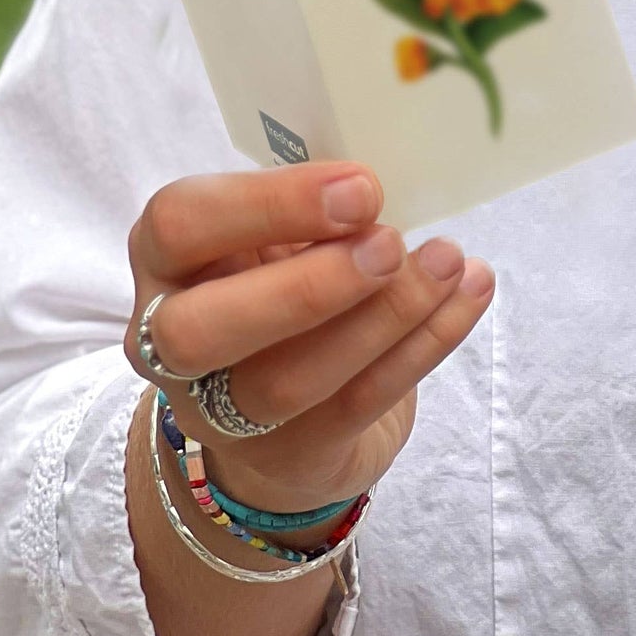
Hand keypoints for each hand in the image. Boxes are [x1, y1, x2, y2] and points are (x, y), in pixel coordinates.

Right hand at [124, 159, 493, 517]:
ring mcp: (222, 413)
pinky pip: (357, 404)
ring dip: (382, 317)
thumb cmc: (282, 282)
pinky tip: (469, 294)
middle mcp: (170, 344)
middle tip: (391, 243)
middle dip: (306, 286)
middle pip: (201, 330)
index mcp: (166, 260)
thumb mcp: (277, 233)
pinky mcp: (291, 455)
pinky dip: (424, 345)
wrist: (282, 419)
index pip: (180, 225)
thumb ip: (310, 207)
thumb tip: (382, 180)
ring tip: (448, 262)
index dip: (266, 205)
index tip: (360, 186)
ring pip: (287, 380)